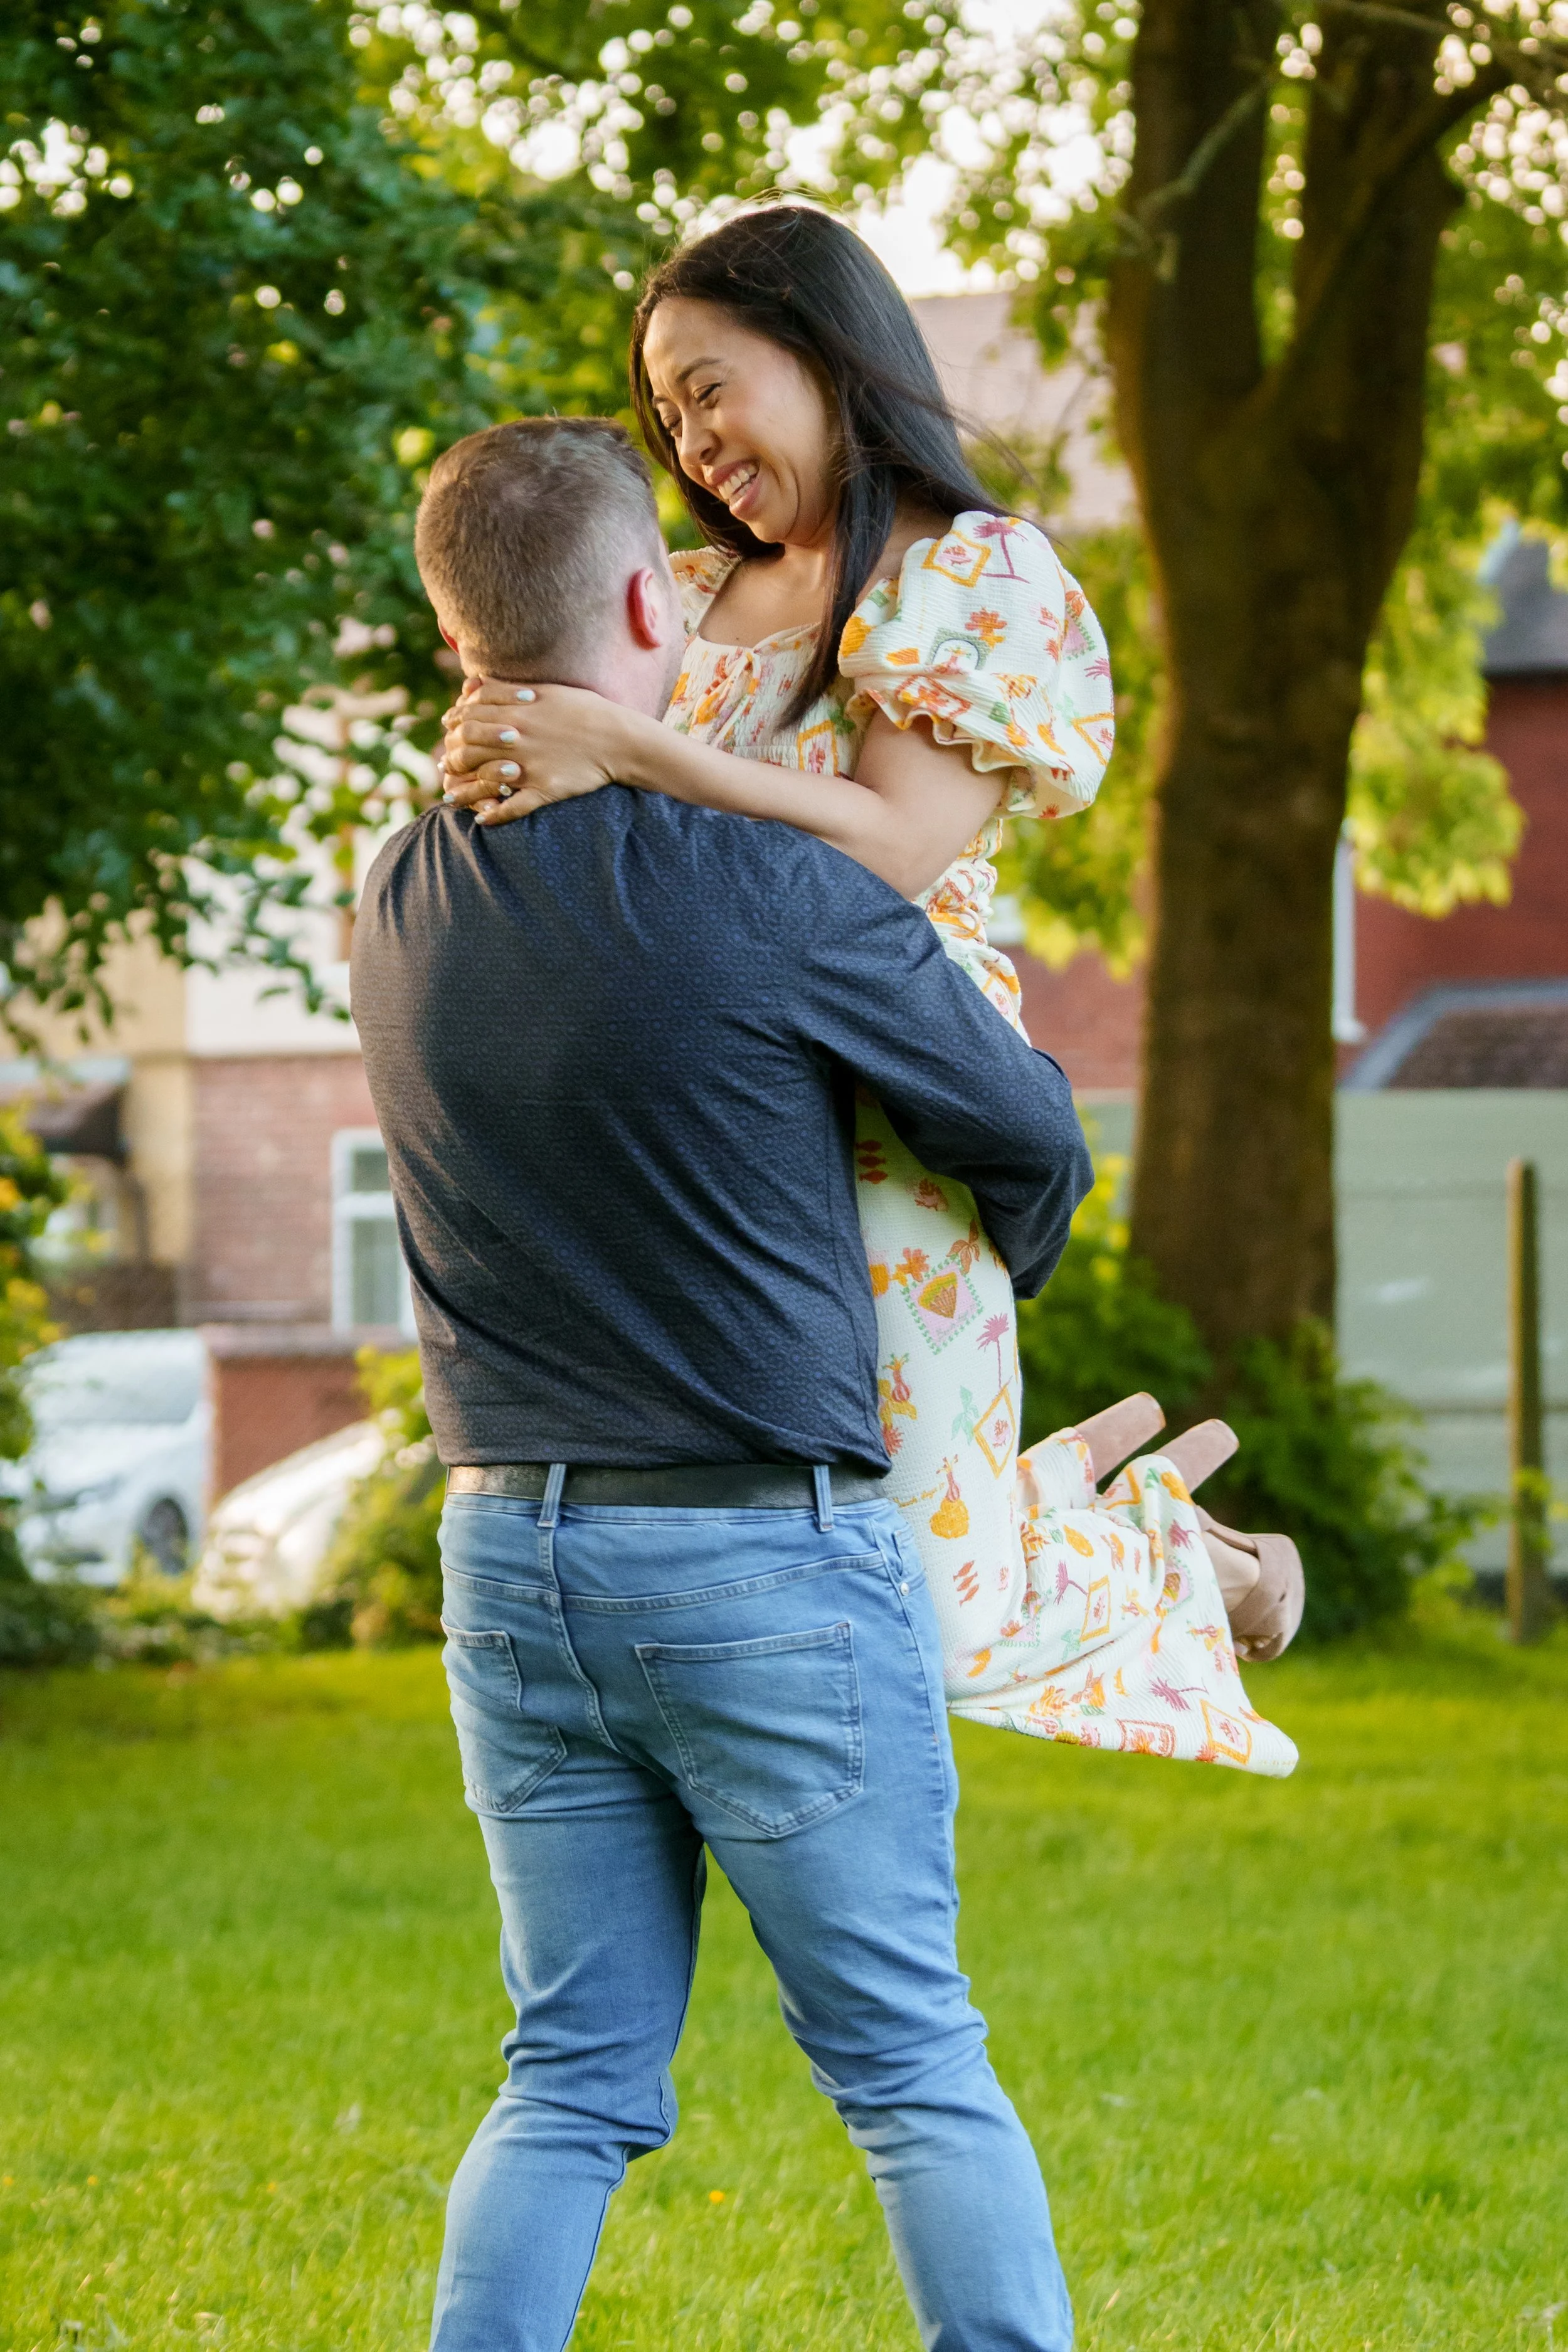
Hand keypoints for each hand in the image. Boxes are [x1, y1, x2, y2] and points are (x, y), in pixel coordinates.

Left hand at [439, 678, 628, 825]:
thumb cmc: (587, 711)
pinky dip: (495, 816)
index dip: (455, 722)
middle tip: (446, 762)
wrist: (622, 739)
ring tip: (451, 796)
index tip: (449, 730)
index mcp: (518, 709)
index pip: (470, 715)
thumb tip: (474, 686)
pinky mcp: (546, 789)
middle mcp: (518, 737)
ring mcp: (531, 765)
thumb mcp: (547, 690)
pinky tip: (482, 821)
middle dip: (452, 754)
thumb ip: (508, 689)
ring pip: (484, 777)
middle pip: (469, 745)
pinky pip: (514, 807)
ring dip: (463, 789)